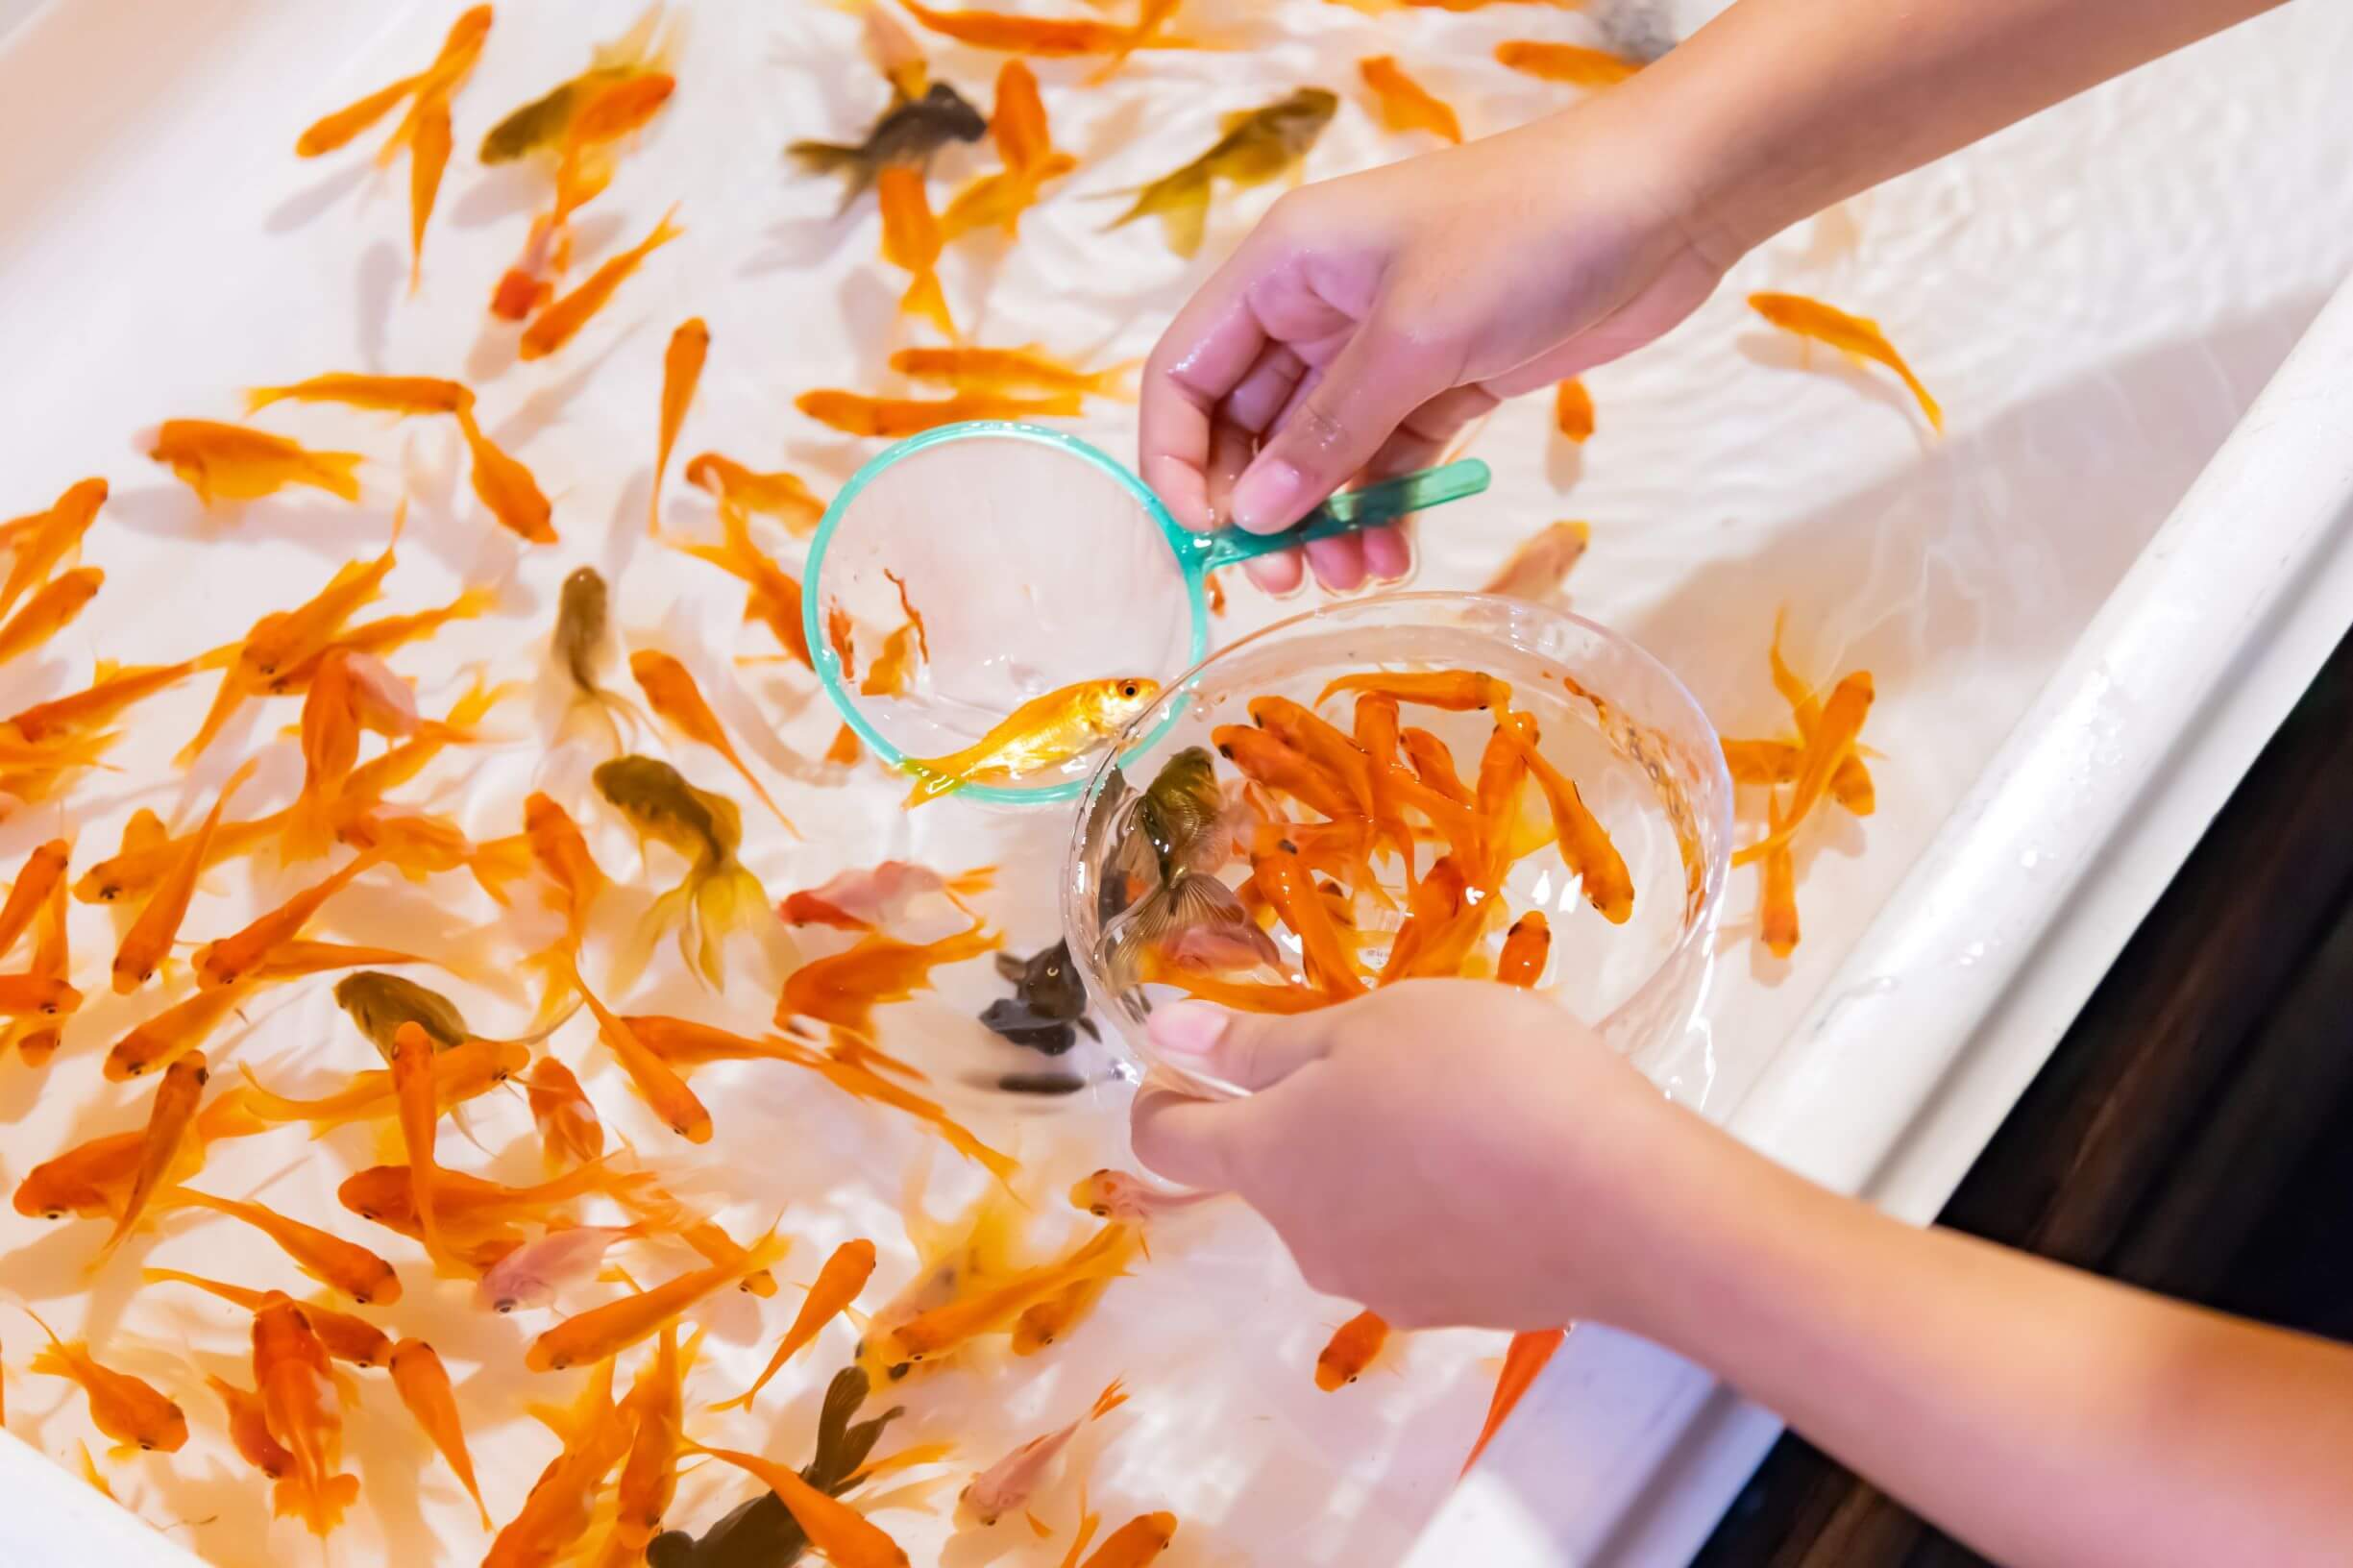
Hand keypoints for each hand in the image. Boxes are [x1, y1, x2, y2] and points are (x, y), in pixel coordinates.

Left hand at [1128, 983, 1709, 1330]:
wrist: (1622, 1203)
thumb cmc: (1482, 1081)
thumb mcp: (1367, 1025)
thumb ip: (1260, 1041)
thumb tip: (1164, 1034)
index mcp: (1268, 1159)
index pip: (1168, 1143)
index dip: (1160, 1100)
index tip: (1177, 1067)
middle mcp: (1305, 1238)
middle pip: (1271, 1174)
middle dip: (1301, 1118)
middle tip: (1382, 1056)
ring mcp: (1377, 1285)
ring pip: (1346, 1209)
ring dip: (1372, 1161)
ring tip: (1458, 1106)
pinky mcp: (1450, 1311)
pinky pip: (1415, 1242)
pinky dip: (1433, 1203)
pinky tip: (1499, 1166)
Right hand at [1137, 97, 1730, 594]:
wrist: (1666, 200)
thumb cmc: (1526, 235)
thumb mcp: (1415, 339)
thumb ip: (1327, 433)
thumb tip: (1252, 518)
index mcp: (1281, 268)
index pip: (1184, 375)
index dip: (1178, 462)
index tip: (1208, 538)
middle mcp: (1314, 308)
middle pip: (1245, 427)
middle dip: (1259, 507)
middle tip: (1283, 579)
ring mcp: (1379, 348)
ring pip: (1316, 455)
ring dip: (1323, 521)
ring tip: (1352, 576)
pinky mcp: (1441, 381)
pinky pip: (1383, 461)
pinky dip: (1381, 508)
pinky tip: (1395, 552)